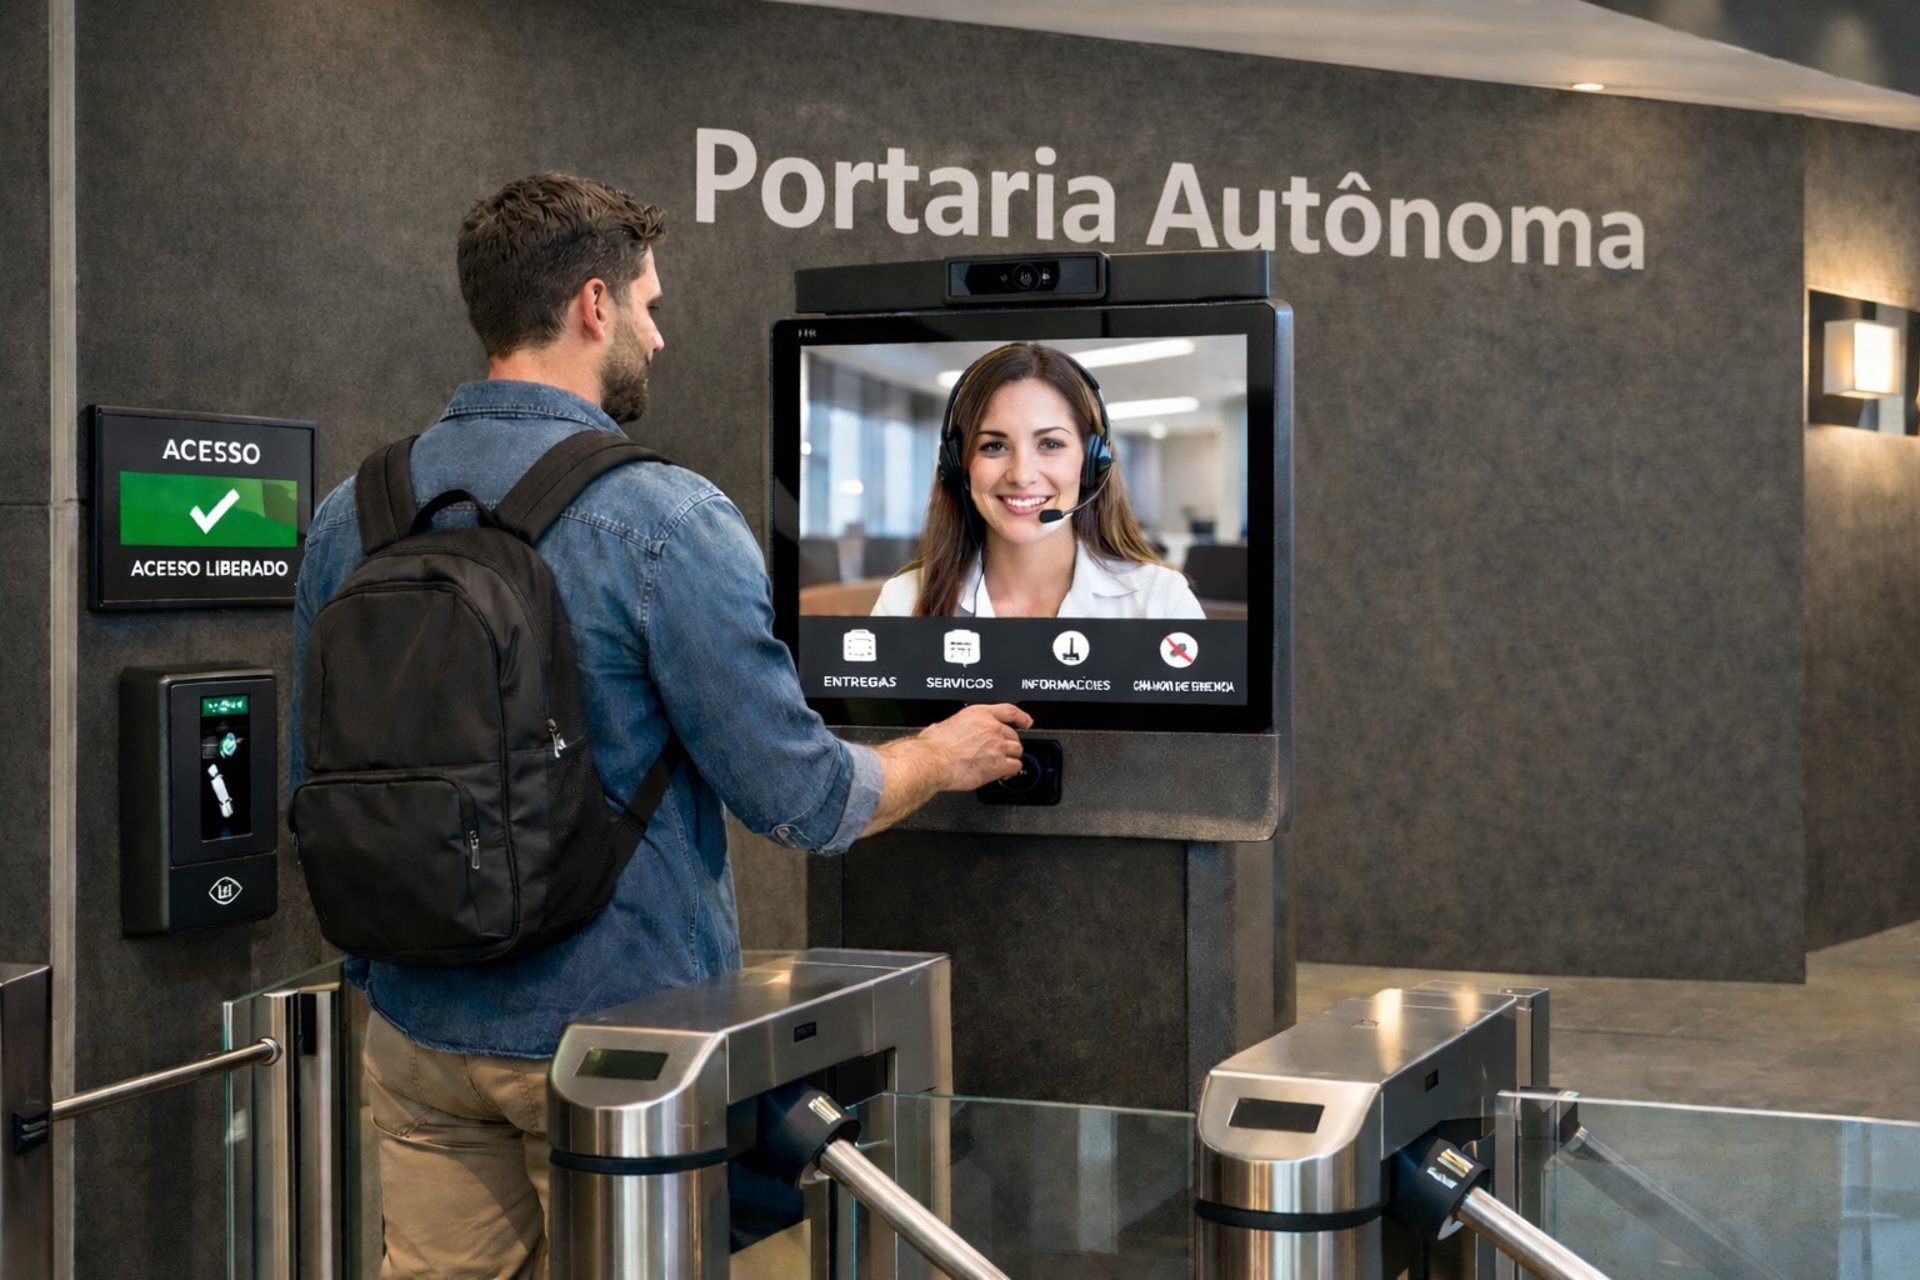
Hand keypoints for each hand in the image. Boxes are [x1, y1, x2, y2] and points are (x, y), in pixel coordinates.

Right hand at [917, 703, 1033, 790]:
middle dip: (1009, 743)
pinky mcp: (998, 765)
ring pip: (1017, 750)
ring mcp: (997, 746)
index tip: (1025, 721)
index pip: (1009, 711)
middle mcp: (991, 728)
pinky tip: (1006, 774)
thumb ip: (952, 726)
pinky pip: (1015, 767)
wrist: (934, 761)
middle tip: (1002, 751)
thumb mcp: (942, 724)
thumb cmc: (934, 746)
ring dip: (1012, 757)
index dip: (1021, 716)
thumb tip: (946, 731)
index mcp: (978, 714)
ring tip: (1004, 762)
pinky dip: (1012, 771)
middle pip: (1014, 735)